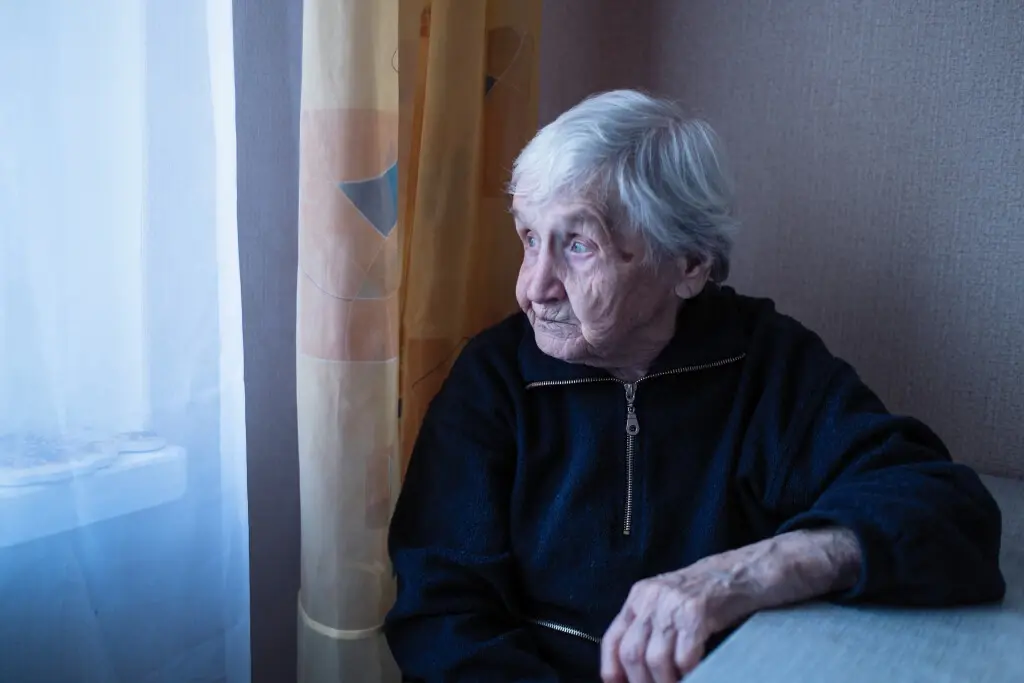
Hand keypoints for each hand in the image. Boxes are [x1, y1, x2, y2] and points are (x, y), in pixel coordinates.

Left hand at [600, 529, 860, 682]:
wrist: (757, 568)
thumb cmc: (718, 592)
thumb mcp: (675, 603)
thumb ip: (654, 628)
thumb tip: (639, 668)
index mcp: (641, 595)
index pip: (613, 638)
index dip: (612, 669)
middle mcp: (652, 596)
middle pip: (632, 653)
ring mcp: (674, 601)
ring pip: (655, 659)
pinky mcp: (699, 610)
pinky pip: (685, 656)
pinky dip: (689, 674)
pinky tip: (699, 675)